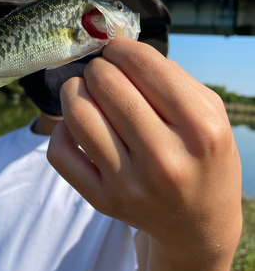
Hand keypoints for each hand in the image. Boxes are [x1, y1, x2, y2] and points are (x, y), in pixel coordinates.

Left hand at [47, 37, 241, 256]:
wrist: (198, 223)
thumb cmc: (203, 158)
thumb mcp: (210, 113)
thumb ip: (171, 77)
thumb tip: (119, 47)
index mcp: (200, 129)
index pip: (144, 66)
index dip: (121, 48)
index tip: (115, 50)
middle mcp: (165, 159)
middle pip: (106, 85)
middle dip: (98, 68)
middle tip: (102, 73)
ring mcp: (131, 184)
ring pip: (78, 114)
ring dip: (74, 91)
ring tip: (85, 92)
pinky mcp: (104, 201)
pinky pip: (60, 152)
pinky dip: (61, 129)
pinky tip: (77, 127)